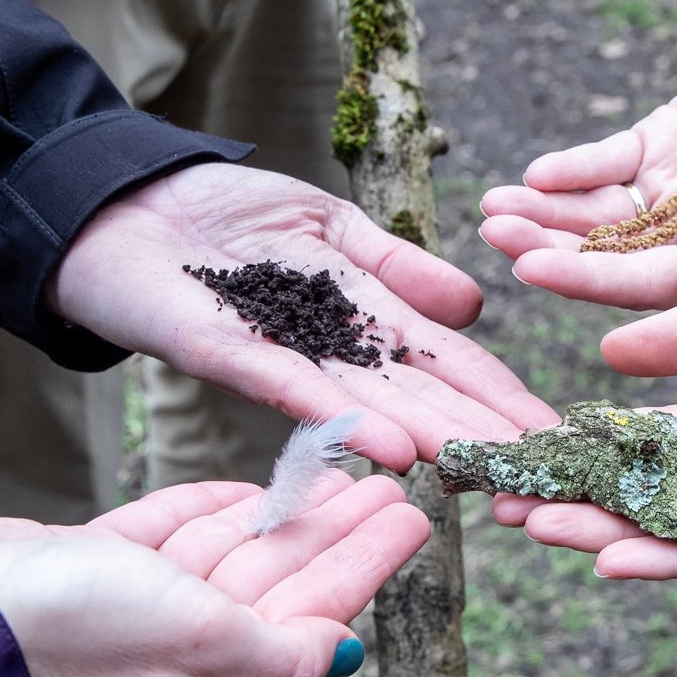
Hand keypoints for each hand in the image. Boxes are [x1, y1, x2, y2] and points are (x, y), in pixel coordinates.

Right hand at [0, 473, 428, 676]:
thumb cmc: (70, 630)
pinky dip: (210, 508)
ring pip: (235, 547)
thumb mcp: (195, 643)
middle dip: (338, 529)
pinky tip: (244, 490)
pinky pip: (174, 531)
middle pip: (284, 572)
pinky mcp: (101, 562)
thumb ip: (275, 651)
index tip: (411, 518)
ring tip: (337, 471)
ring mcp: (141, 600)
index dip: (367, 560)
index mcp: (218, 668)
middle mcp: (186, 638)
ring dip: (286, 511)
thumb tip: (344, 655)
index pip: (316, 606)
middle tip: (387, 482)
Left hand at [48, 163, 559, 470]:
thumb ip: (398, 263)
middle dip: (476, 428)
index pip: (445, 358)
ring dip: (423, 437)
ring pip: (366, 402)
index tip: (548, 429)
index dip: (496, 392)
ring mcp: (282, 354)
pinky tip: (390, 449)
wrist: (128, 204)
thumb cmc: (228, 216)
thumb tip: (477, 305)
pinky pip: (290, 387)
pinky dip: (341, 417)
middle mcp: (330, 348)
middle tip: (533, 471)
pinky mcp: (226, 351)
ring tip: (478, 469)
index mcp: (363, 314)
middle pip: (415, 390)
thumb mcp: (331, 224)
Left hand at [479, 29, 676, 308]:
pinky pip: (607, 161)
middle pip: (606, 252)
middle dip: (548, 244)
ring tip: (493, 206)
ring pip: (595, 211)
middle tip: (496, 233)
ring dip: (544, 210)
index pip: (646, 283)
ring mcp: (673, 192)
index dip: (589, 278)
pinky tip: (537, 172)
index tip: (533, 269)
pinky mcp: (663, 146)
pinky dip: (573, 167)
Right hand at [491, 265, 676, 577]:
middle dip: (579, 499)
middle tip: (507, 503)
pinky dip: (675, 559)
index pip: (649, 441)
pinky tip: (614, 555)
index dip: (588, 446)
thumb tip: (607, 354)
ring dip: (608, 533)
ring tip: (540, 528)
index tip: (528, 446)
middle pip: (651, 495)